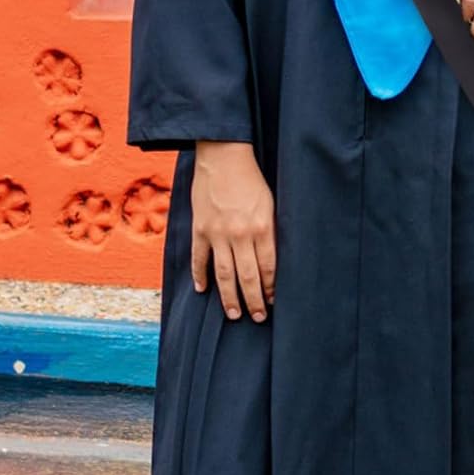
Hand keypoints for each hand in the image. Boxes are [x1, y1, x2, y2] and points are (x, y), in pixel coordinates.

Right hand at [190, 140, 274, 321]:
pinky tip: (202, 290)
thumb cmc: (252, 179)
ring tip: (234, 314)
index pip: (269, 268)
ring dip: (229, 298)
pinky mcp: (200, 229)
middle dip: (253, 301)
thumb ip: (271, 231)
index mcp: (262, 227)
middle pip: (247, 277)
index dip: (271, 289)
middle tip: (258, 318)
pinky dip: (200, 276)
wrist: (223, 156)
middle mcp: (240, 234)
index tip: (274, 302)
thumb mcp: (271, 203)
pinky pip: (199, 259)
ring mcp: (217, 233)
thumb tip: (273, 260)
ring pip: (224, 275)